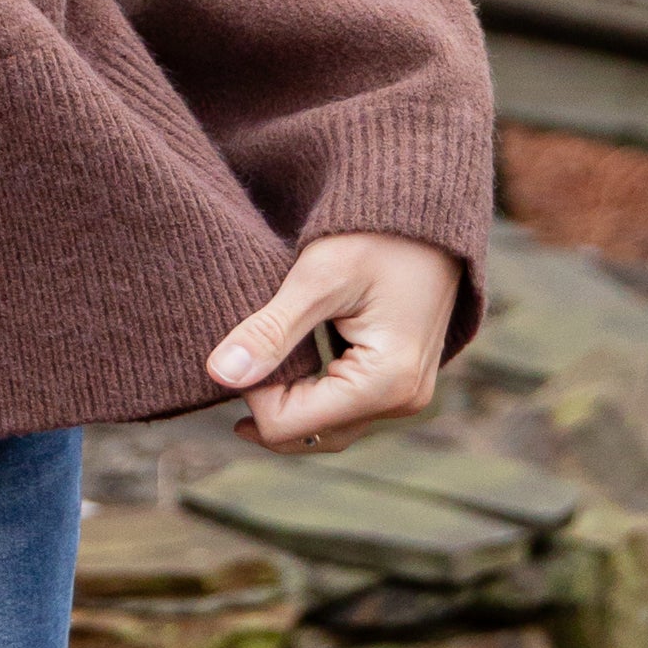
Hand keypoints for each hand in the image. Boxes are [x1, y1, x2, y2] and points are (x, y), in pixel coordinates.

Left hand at [206, 234, 462, 456]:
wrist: (429, 212)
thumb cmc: (377, 236)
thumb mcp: (318, 278)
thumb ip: (270, 331)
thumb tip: (218, 375)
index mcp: (385, 384)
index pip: (288, 425)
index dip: (252, 392)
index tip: (241, 344)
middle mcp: (402, 401)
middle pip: (307, 435)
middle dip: (267, 402)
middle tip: (241, 353)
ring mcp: (404, 395)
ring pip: (324, 427)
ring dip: (287, 400)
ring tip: (258, 359)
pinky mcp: (399, 381)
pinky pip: (342, 407)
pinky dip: (308, 392)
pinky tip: (284, 362)